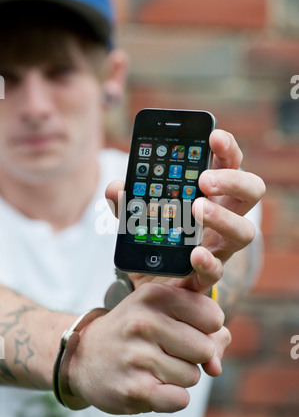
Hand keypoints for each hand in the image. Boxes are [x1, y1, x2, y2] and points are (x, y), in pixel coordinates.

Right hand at [67, 282, 230, 413]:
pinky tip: (152, 384)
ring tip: (154, 366)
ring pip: (193, 376)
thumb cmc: (133, 330)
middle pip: (206, 348)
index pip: (213, 315)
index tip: (187, 328)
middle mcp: (144, 321)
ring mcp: (137, 355)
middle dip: (194, 355)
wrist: (85, 355)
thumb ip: (201, 325)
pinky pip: (180, 398)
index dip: (206, 327)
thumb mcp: (161, 311)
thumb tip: (217, 361)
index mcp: (154, 295)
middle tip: (168, 350)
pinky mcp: (133, 388)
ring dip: (180, 376)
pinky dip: (172, 397)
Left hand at [105, 129, 265, 293]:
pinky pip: (217, 271)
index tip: (213, 136)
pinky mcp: (206, 275)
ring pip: (245, 231)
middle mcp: (222, 217)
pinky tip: (195, 253)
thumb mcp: (135, 214)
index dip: (227, 148)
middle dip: (234, 180)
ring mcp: (219, 248)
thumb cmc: (153, 237)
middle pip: (251, 191)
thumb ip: (127, 200)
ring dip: (224, 218)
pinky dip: (208, 262)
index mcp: (209, 194)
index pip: (229, 164)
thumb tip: (115, 188)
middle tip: (204, 179)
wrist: (149, 280)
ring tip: (197, 209)